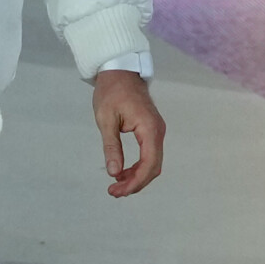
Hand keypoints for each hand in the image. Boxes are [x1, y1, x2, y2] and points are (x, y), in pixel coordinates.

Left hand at [93, 69, 164, 196]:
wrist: (120, 71)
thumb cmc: (111, 92)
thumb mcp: (106, 120)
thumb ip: (111, 147)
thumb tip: (115, 173)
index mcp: (149, 127)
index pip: (149, 163)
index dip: (135, 182)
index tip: (117, 191)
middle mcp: (158, 131)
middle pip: (154, 167)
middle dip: (136, 183)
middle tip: (113, 192)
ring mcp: (156, 130)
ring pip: (153, 162)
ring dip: (137, 177)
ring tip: (116, 186)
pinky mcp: (152, 130)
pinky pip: (150, 154)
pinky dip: (138, 167)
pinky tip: (123, 172)